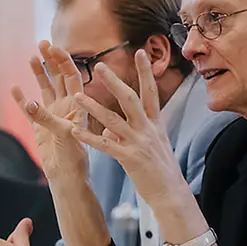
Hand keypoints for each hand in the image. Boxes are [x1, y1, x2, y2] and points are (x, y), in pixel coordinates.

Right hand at [11, 42, 88, 184]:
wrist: (67, 177)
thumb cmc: (74, 157)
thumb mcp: (62, 134)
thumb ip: (45, 118)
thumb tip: (28, 101)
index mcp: (77, 105)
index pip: (72, 77)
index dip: (64, 61)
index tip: (54, 48)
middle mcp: (66, 107)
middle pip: (59, 78)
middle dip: (52, 60)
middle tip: (42, 43)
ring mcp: (52, 116)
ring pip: (45, 89)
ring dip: (39, 74)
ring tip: (32, 57)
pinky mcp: (40, 128)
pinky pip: (29, 110)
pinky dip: (22, 99)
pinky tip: (15, 88)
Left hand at [71, 51, 188, 208]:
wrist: (171, 193)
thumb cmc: (160, 169)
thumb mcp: (150, 145)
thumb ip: (127, 132)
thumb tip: (106, 128)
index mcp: (156, 124)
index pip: (150, 92)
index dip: (145, 72)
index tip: (140, 52)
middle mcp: (148, 130)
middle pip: (131, 100)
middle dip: (115, 82)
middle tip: (101, 65)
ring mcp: (139, 143)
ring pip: (113, 120)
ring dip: (94, 107)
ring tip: (77, 95)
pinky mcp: (129, 159)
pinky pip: (106, 145)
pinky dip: (90, 138)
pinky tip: (75, 131)